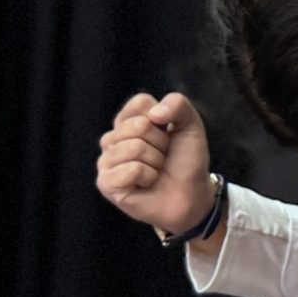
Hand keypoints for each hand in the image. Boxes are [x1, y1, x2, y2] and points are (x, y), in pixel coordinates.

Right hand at [95, 91, 217, 236]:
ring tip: (156, 170)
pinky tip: (146, 183)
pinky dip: (148, 176)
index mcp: (130, 119)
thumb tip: (154, 114)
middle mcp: (113, 138)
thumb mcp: (191, 125)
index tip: (168, 134)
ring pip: (134, 148)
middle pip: (138, 126)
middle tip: (163, 156)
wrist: (191, 194)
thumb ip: (178, 104)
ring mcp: (106, 160)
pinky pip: (131, 169)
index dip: (164, 119)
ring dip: (155, 161)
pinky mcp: (105, 183)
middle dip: (161, 143)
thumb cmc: (187, 160)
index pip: (140, 102)